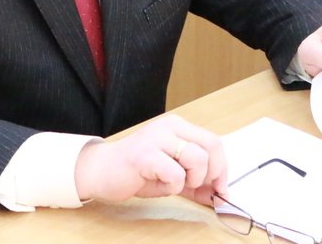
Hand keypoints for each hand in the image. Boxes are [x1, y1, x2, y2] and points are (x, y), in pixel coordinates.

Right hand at [74, 114, 227, 204]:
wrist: (100, 171)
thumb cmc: (136, 172)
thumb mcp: (172, 174)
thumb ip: (195, 182)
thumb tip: (220, 195)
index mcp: (177, 126)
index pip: (213, 142)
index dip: (222, 169)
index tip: (220, 189)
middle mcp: (169, 127)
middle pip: (211, 146)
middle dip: (212, 174)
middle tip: (198, 188)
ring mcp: (156, 138)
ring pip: (197, 158)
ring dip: (192, 180)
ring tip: (173, 183)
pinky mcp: (145, 154)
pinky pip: (176, 175)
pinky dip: (172, 187)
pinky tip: (158, 184)